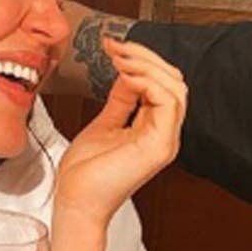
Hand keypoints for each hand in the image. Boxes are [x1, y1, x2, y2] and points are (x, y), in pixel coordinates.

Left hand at [54, 38, 185, 223]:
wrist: (76, 202)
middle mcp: (165, 134)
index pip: (164, 84)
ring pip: (176, 89)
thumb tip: (127, 74)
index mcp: (155, 129)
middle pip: (175, 82)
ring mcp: (165, 141)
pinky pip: (168, 104)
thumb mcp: (105, 123)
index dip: (143, 60)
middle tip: (118, 48)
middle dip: (146, 57)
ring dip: (147, 66)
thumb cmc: (85, 174)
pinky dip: (148, 83)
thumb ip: (121, 100)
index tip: (115, 48)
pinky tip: (126, 77)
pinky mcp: (159, 146)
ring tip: (121, 60)